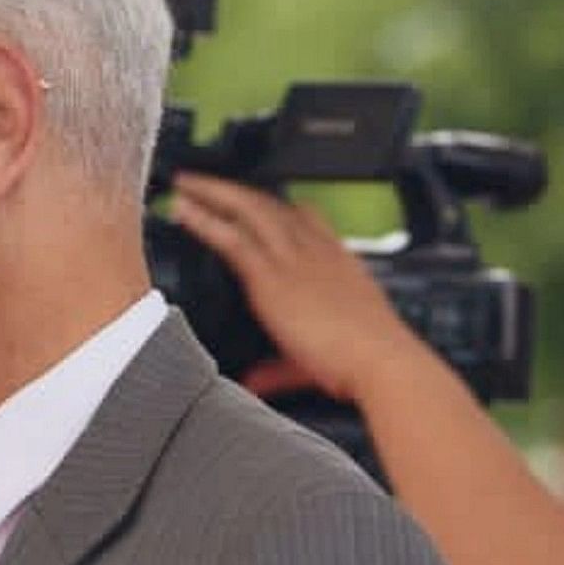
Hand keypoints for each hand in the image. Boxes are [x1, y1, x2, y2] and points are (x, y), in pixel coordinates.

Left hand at [167, 174, 431, 403]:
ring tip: (186, 184)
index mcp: (336, 263)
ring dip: (214, 194)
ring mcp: (292, 259)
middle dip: (237, 191)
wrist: (379, 359)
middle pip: (271, 206)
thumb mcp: (318, 359)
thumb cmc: (361, 362)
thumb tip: (257, 381)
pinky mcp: (272, 274)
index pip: (309, 221)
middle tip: (207, 182)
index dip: (284, 207)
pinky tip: (185, 210)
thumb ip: (278, 370)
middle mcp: (314, 252)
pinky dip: (205, 219)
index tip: (266, 200)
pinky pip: (232, 236)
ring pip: (247, 210)